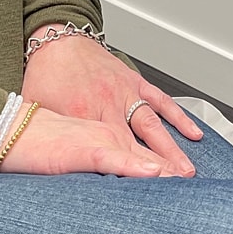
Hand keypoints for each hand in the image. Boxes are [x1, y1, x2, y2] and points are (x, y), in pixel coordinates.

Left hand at [22, 30, 201, 174]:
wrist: (56, 41)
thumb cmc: (46, 75)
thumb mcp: (39, 110)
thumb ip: (52, 137)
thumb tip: (50, 165)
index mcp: (84, 115)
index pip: (109, 150)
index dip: (127, 172)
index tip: (142, 193)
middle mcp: (109, 104)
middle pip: (137, 142)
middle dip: (158, 167)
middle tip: (177, 188)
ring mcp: (125, 92)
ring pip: (153, 125)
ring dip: (172, 148)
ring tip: (188, 170)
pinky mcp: (134, 81)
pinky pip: (160, 101)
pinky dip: (178, 117)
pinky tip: (193, 133)